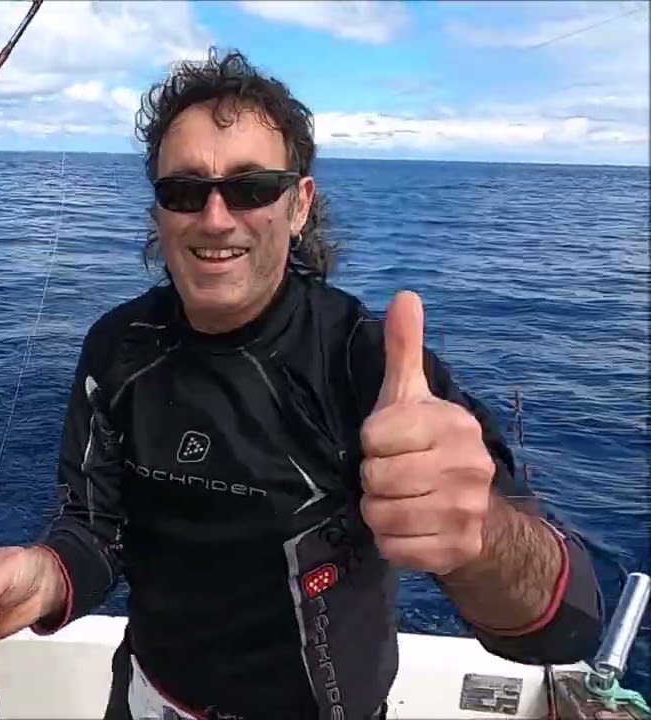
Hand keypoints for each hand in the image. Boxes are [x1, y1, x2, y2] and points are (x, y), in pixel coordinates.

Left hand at [359, 291, 495, 575]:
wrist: (475, 510)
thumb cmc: (426, 444)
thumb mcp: (411, 396)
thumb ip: (403, 349)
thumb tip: (405, 295)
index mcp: (454, 424)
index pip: (373, 437)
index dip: (371, 442)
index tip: (387, 443)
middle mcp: (469, 466)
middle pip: (374, 478)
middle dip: (372, 479)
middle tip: (390, 476)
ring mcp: (467, 511)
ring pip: (380, 515)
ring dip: (378, 511)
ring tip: (397, 500)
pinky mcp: (458, 549)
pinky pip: (394, 549)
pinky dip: (390, 543)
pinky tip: (407, 528)